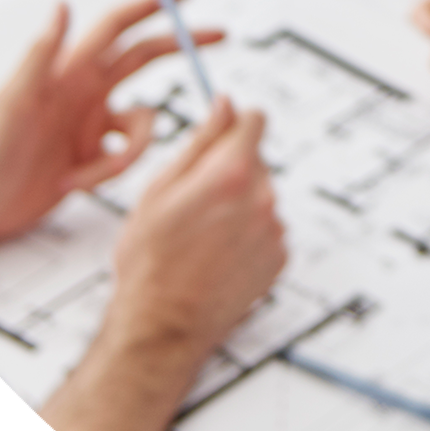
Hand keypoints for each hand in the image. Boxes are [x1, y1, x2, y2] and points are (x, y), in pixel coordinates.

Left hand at [0, 0, 224, 243]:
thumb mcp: (13, 102)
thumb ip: (40, 54)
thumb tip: (62, 4)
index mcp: (70, 70)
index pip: (119, 26)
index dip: (152, 4)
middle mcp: (86, 89)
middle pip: (145, 56)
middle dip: (182, 42)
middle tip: (219, 36)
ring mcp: (92, 121)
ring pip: (142, 120)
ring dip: (131, 147)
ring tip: (86, 171)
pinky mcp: (94, 153)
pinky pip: (126, 156)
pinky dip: (110, 172)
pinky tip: (74, 183)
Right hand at [101, 96, 287, 364]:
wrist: (160, 325)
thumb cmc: (149, 261)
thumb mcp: (160, 190)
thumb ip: (201, 140)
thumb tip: (225, 105)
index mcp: (232, 173)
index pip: (255, 120)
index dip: (234, 125)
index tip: (221, 136)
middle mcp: (263, 198)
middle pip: (257, 159)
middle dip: (231, 169)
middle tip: (195, 201)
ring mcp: (274, 230)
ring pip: (261, 195)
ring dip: (240, 204)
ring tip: (203, 234)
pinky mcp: (280, 257)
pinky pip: (268, 228)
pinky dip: (249, 233)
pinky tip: (218, 253)